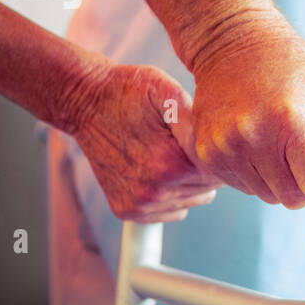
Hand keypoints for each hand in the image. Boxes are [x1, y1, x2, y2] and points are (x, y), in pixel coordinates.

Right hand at [69, 64, 223, 221]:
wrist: (85, 102)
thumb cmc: (129, 93)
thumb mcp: (167, 93)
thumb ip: (196, 122)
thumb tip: (217, 145)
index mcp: (170, 165)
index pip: (219, 173)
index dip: (216, 153)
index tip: (203, 137)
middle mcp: (154, 191)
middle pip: (207, 189)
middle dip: (202, 167)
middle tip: (182, 142)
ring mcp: (139, 204)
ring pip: (191, 201)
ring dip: (188, 182)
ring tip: (167, 153)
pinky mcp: (127, 210)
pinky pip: (171, 211)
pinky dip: (170, 194)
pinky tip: (156, 169)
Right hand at [188, 17, 304, 208]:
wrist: (233, 40)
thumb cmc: (294, 62)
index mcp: (287, 117)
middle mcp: (249, 135)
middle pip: (295, 198)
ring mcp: (222, 146)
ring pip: (269, 197)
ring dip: (283, 177)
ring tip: (282, 139)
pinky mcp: (205, 154)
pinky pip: (244, 188)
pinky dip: (258, 173)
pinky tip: (260, 141)